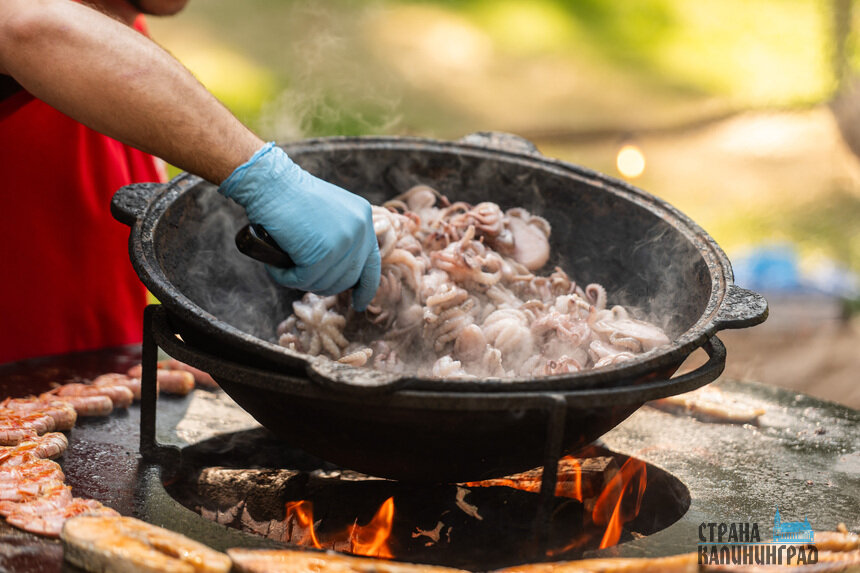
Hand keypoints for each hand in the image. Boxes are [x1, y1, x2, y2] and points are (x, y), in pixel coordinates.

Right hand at [220, 143, 380, 309]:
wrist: (270, 182)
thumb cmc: (291, 197)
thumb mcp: (330, 213)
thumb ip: (343, 236)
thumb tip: (344, 274)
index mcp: (364, 218)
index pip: (372, 264)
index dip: (366, 288)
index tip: (358, 303)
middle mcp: (361, 230)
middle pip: (347, 280)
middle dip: (323, 285)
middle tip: (300, 276)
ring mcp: (344, 242)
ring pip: (324, 283)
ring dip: (300, 280)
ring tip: (284, 265)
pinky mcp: (322, 253)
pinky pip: (303, 280)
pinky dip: (285, 277)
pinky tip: (275, 265)